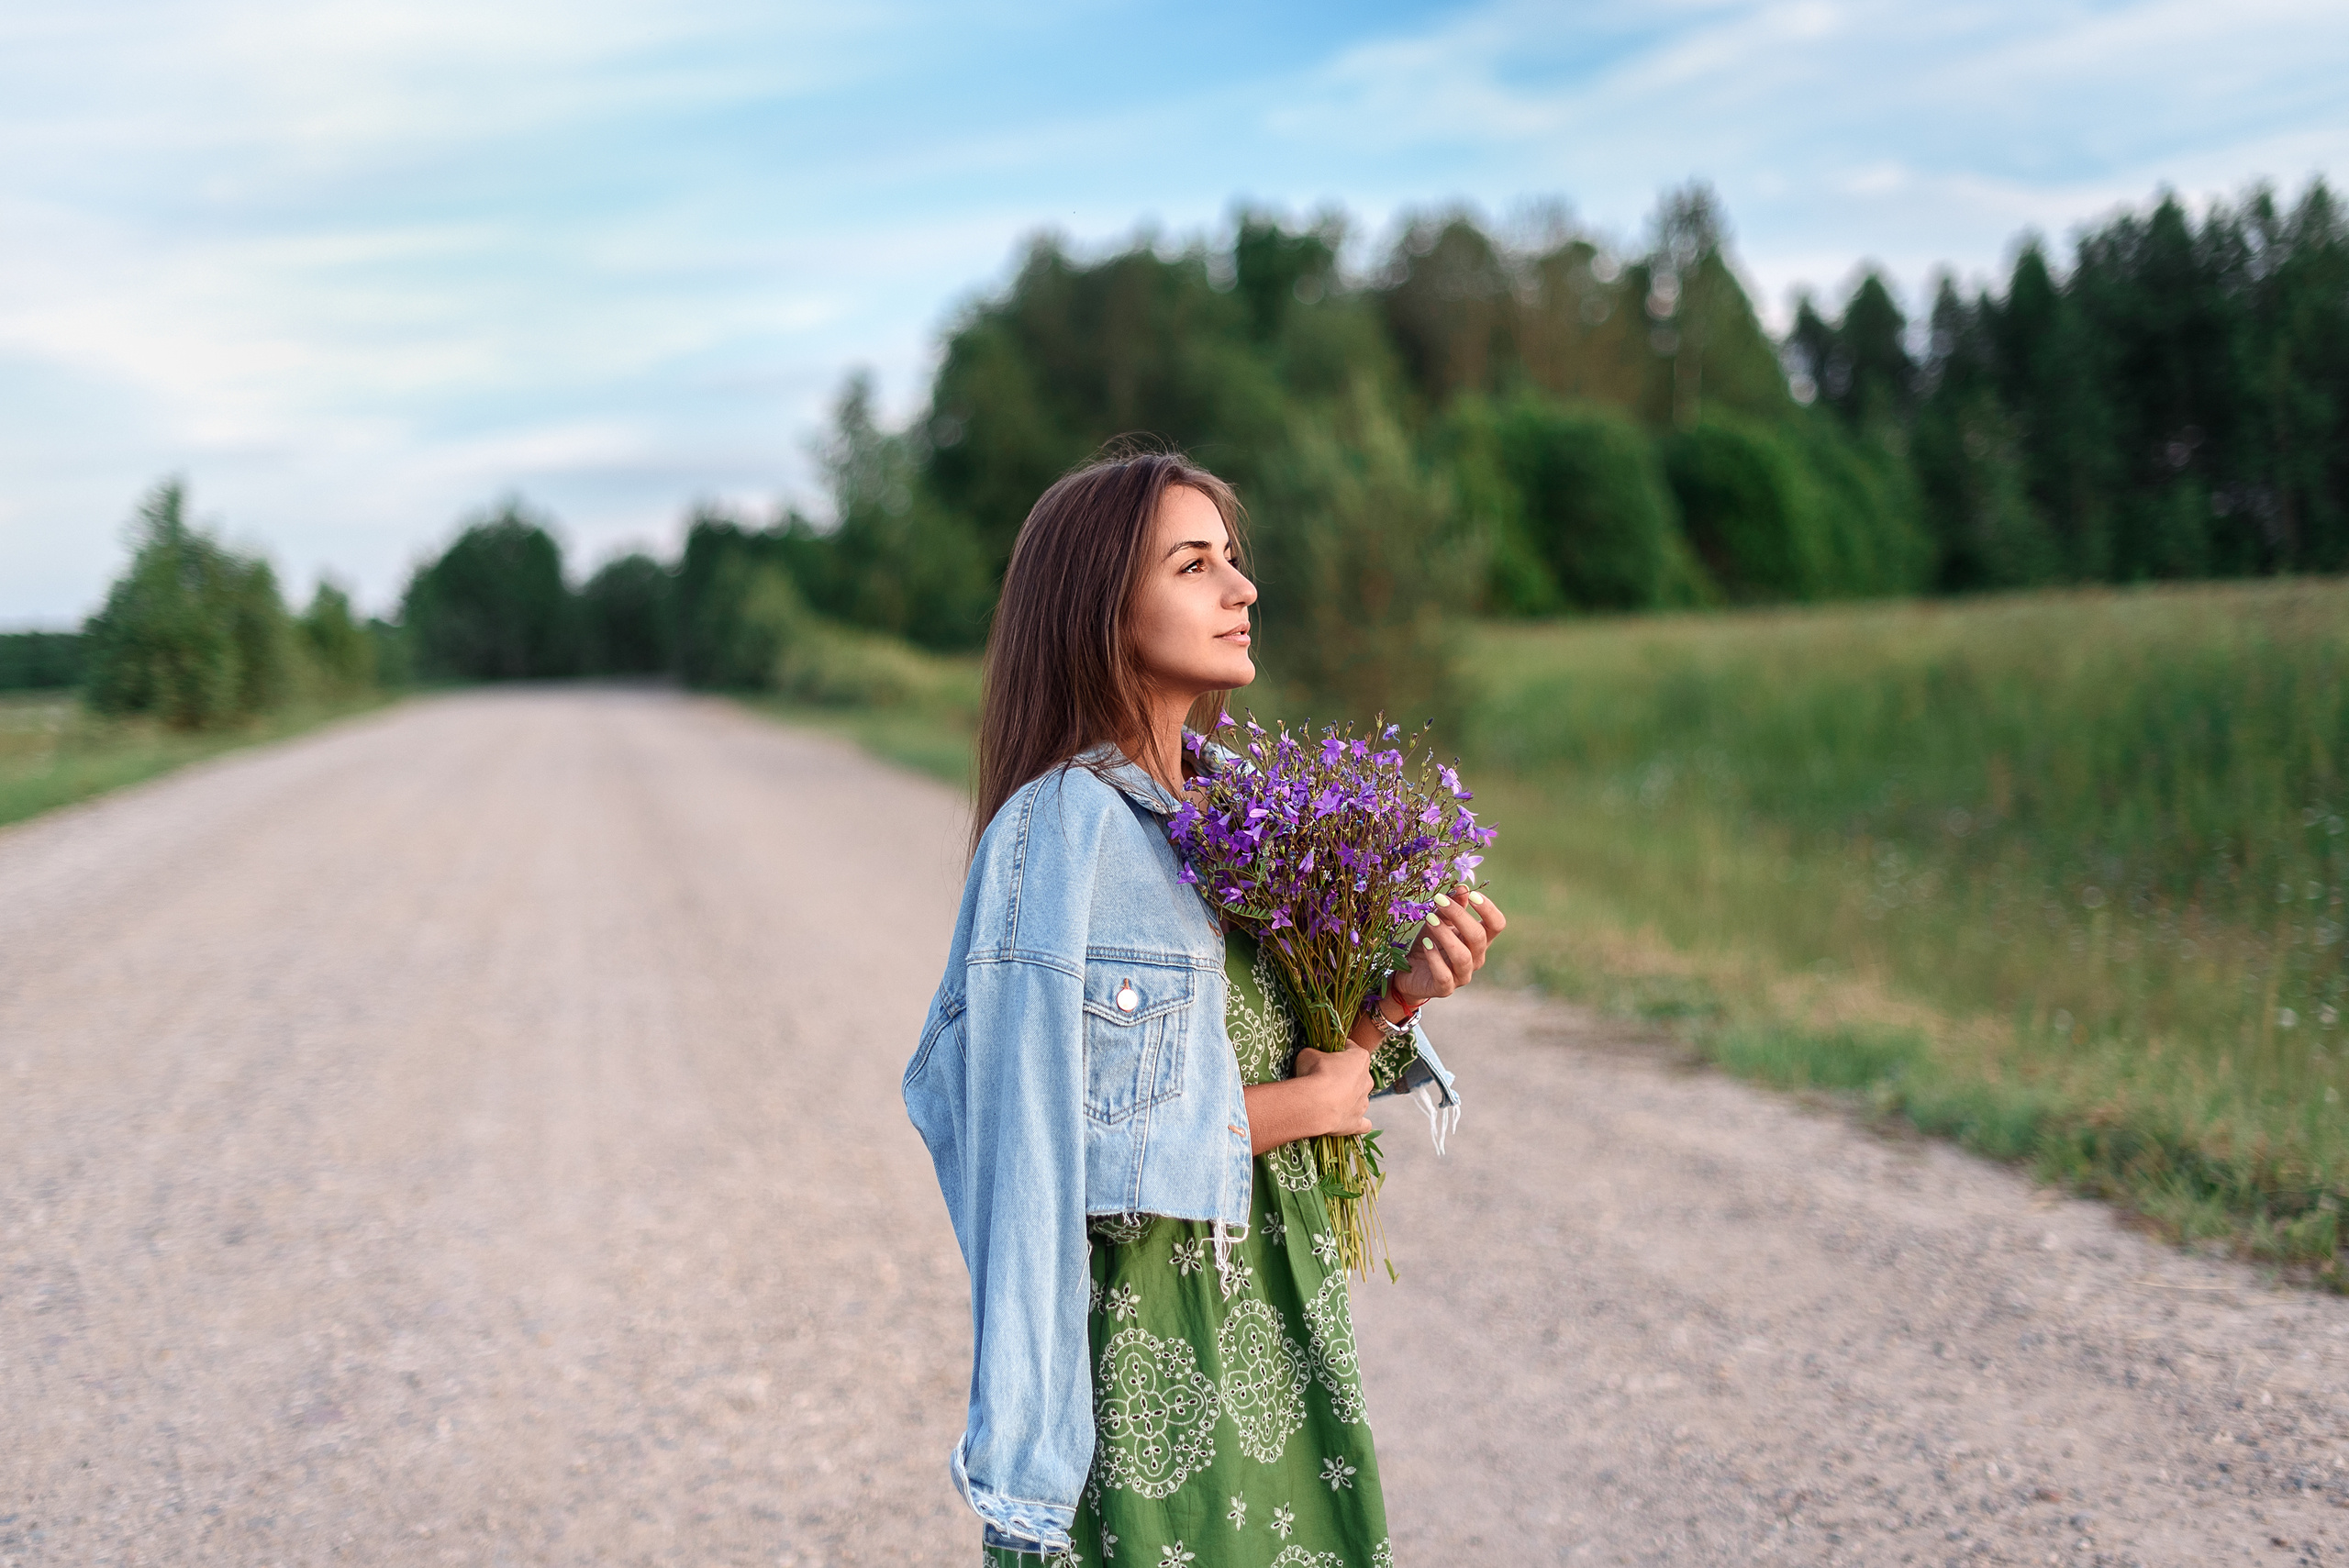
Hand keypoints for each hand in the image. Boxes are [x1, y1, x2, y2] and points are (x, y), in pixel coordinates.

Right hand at [1288, 1040, 1373, 1136]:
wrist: (1315, 1104)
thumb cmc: (1314, 1074)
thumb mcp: (1308, 1054)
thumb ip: (1315, 1055)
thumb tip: (1312, 1059)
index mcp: (1360, 1058)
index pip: (1351, 1048)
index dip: (1337, 1050)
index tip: (1325, 1054)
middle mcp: (1367, 1080)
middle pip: (1357, 1074)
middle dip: (1343, 1075)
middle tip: (1324, 1078)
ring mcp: (1363, 1103)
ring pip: (1359, 1098)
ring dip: (1347, 1097)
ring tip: (1327, 1100)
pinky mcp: (1357, 1122)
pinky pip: (1363, 1124)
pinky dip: (1356, 1122)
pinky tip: (1346, 1121)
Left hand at [1390, 884, 1507, 1009]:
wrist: (1409, 973)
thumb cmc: (1429, 944)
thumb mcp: (1439, 921)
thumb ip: (1452, 906)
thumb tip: (1462, 887)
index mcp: (1478, 940)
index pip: (1497, 925)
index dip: (1488, 909)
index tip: (1472, 894)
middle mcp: (1475, 958)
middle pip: (1479, 937)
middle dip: (1459, 916)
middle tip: (1439, 901)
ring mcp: (1462, 975)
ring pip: (1463, 956)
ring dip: (1446, 935)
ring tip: (1430, 920)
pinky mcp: (1444, 988)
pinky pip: (1444, 975)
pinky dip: (1434, 958)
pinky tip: (1426, 944)